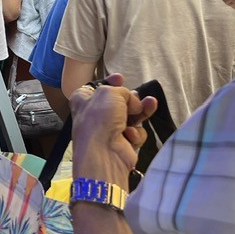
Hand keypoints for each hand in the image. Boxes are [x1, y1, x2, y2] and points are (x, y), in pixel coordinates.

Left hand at [70, 74, 158, 190]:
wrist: (104, 155)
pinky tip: (130, 136)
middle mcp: (95, 116)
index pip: (96, 86)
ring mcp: (109, 131)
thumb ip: (123, 92)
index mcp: (83, 101)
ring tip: (151, 104)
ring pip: (131, 117)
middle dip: (131, 99)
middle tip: (137, 97)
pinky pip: (135, 133)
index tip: (121, 78)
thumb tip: (134, 104)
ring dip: (142, 111)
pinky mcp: (122, 145)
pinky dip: (135, 133)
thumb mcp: (110, 93)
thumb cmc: (100, 119)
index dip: (110, 82)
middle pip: (118, 102)